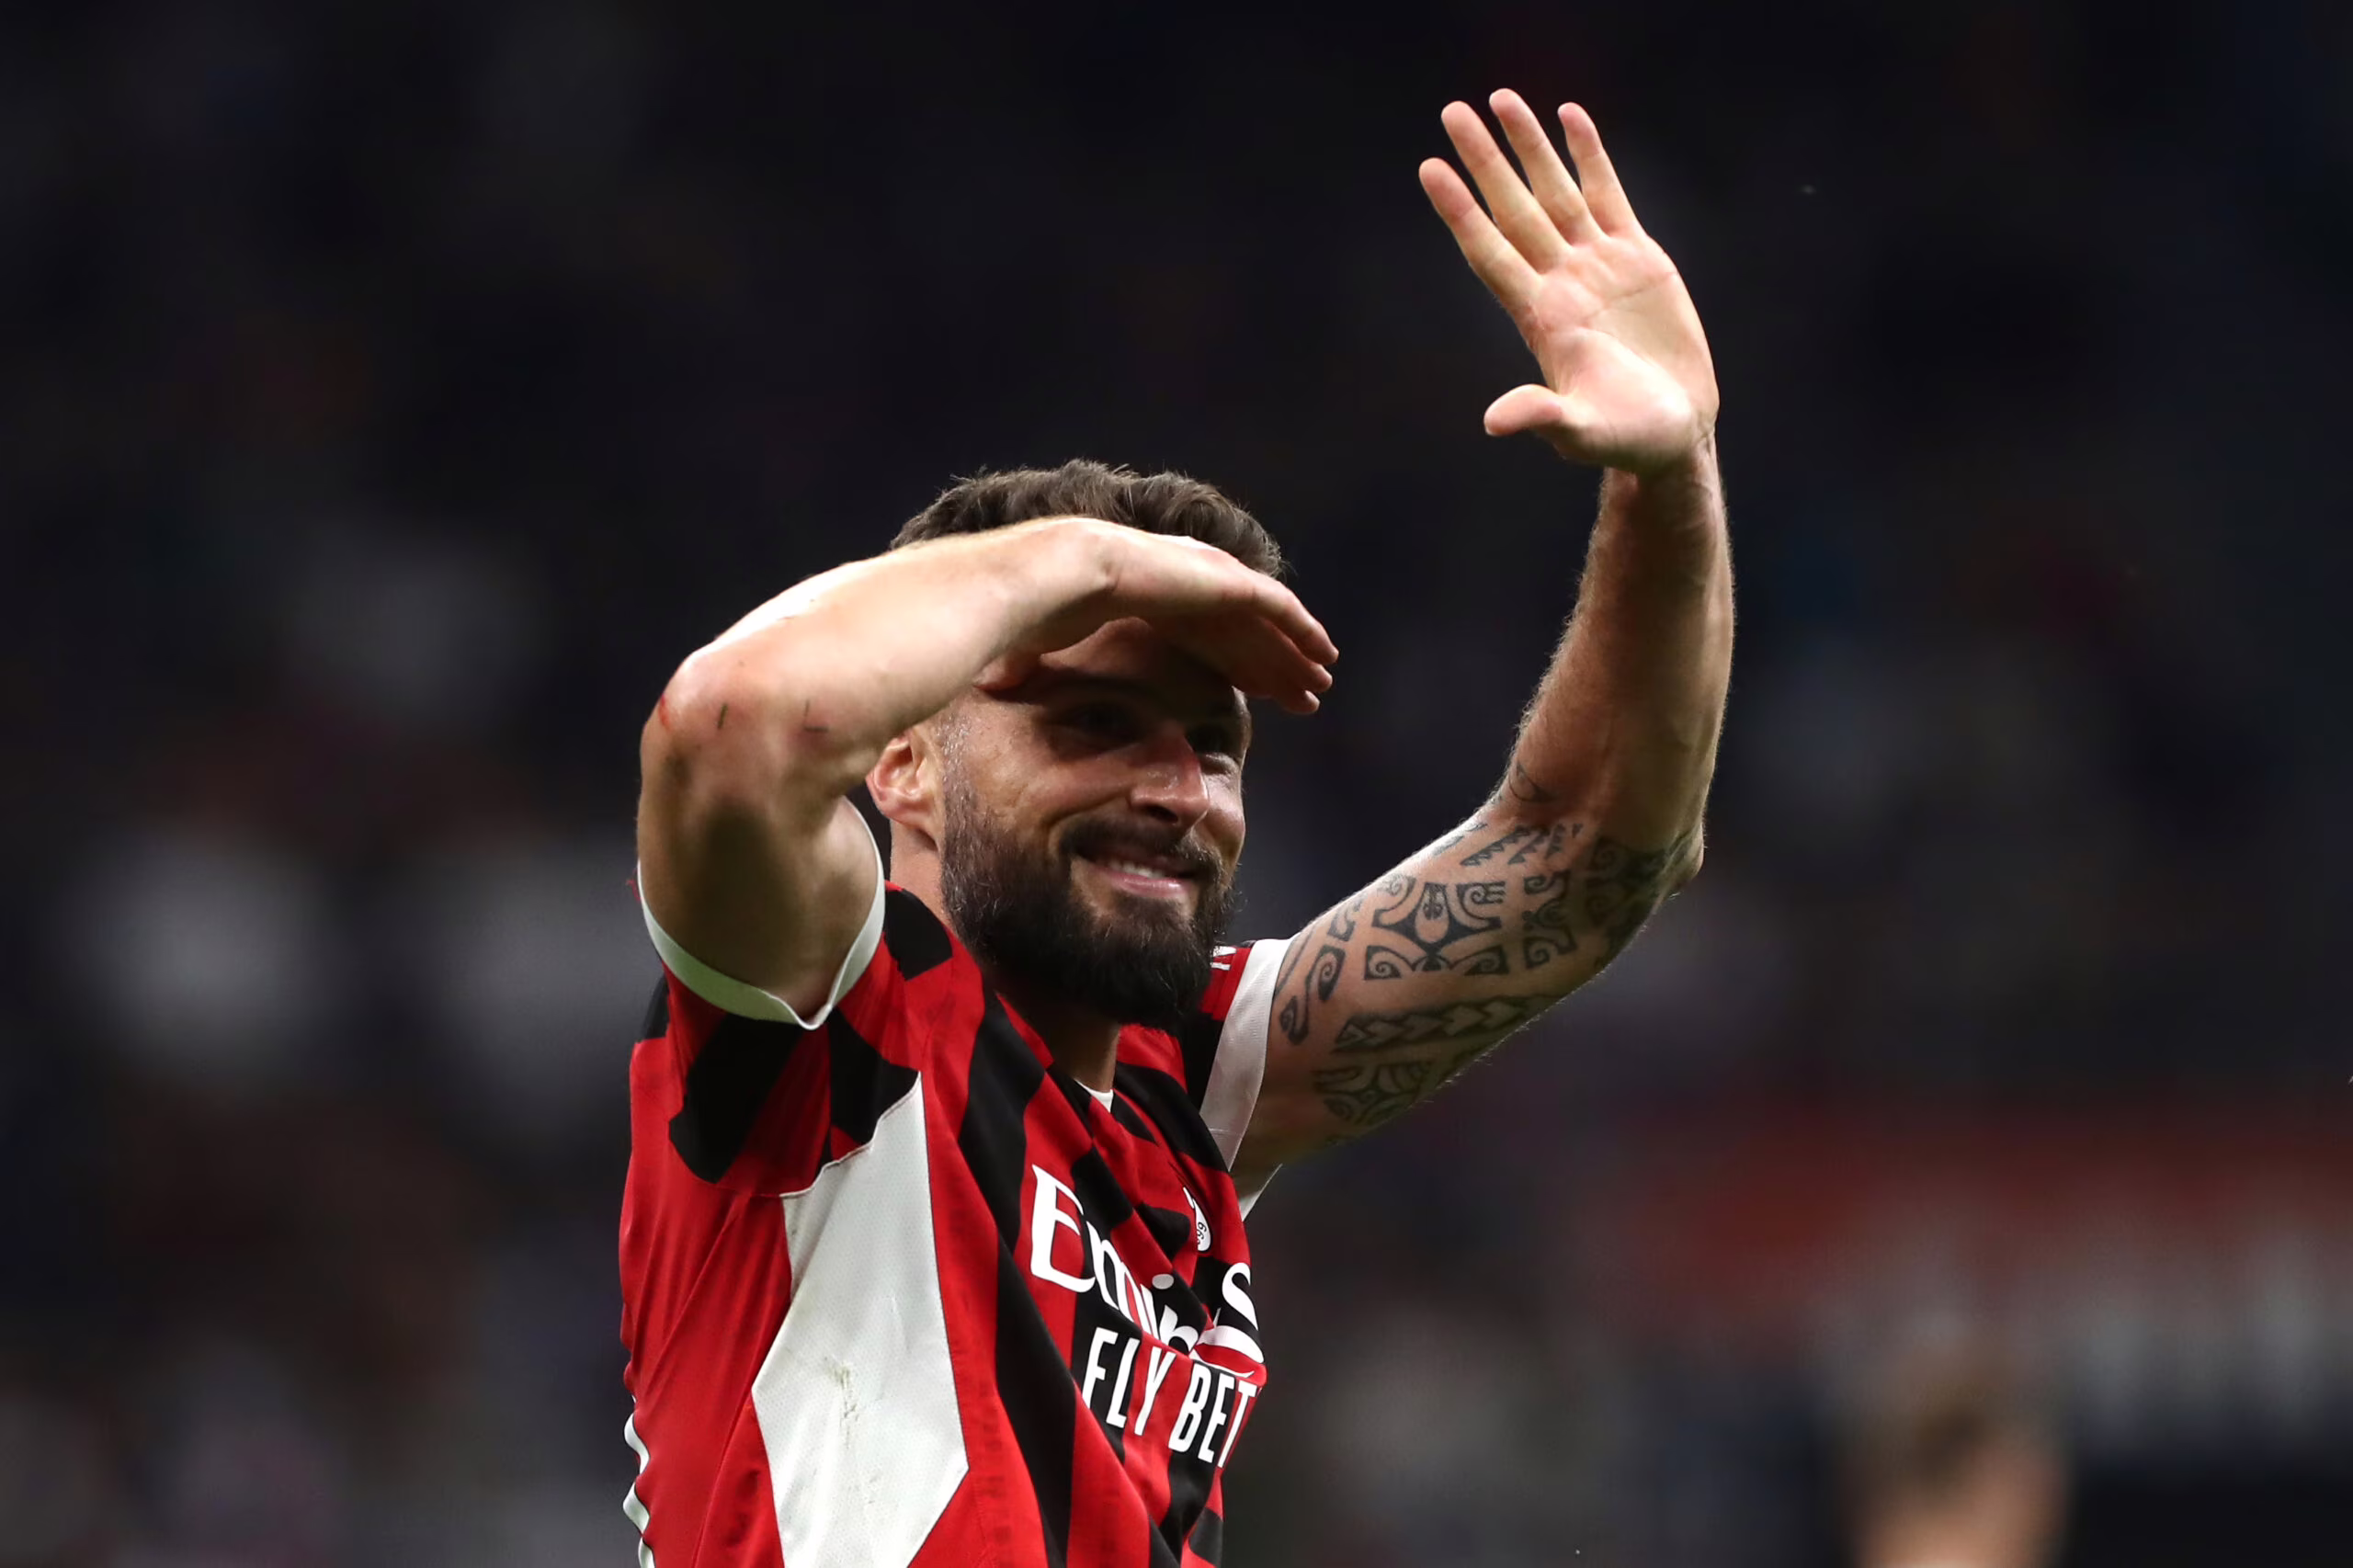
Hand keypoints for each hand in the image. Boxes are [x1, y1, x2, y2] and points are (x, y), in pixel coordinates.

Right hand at [985, 521, 1337, 713]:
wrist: (1051, 574)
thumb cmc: (1033, 612)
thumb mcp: (1037, 646)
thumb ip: (1034, 664)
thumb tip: (988, 687)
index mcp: (1148, 598)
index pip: (1201, 637)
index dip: (1230, 667)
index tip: (1254, 698)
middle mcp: (1183, 584)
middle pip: (1241, 632)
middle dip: (1273, 666)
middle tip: (1304, 697)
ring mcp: (1206, 578)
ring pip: (1266, 623)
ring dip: (1295, 654)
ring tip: (1320, 686)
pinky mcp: (1222, 580)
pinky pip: (1275, 608)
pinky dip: (1301, 630)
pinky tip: (1322, 655)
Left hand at [1421, 91, 1718, 473]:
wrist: (1674, 430)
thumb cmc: (1626, 439)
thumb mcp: (1583, 433)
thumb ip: (1542, 420)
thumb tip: (1495, 421)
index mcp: (1541, 317)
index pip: (1491, 252)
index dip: (1461, 211)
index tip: (1430, 169)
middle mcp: (1560, 282)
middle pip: (1513, 209)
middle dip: (1484, 160)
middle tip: (1452, 111)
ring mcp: (1596, 265)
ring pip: (1555, 191)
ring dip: (1529, 147)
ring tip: (1502, 98)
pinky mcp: (1637, 256)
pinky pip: (1606, 194)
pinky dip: (1589, 156)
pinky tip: (1570, 118)